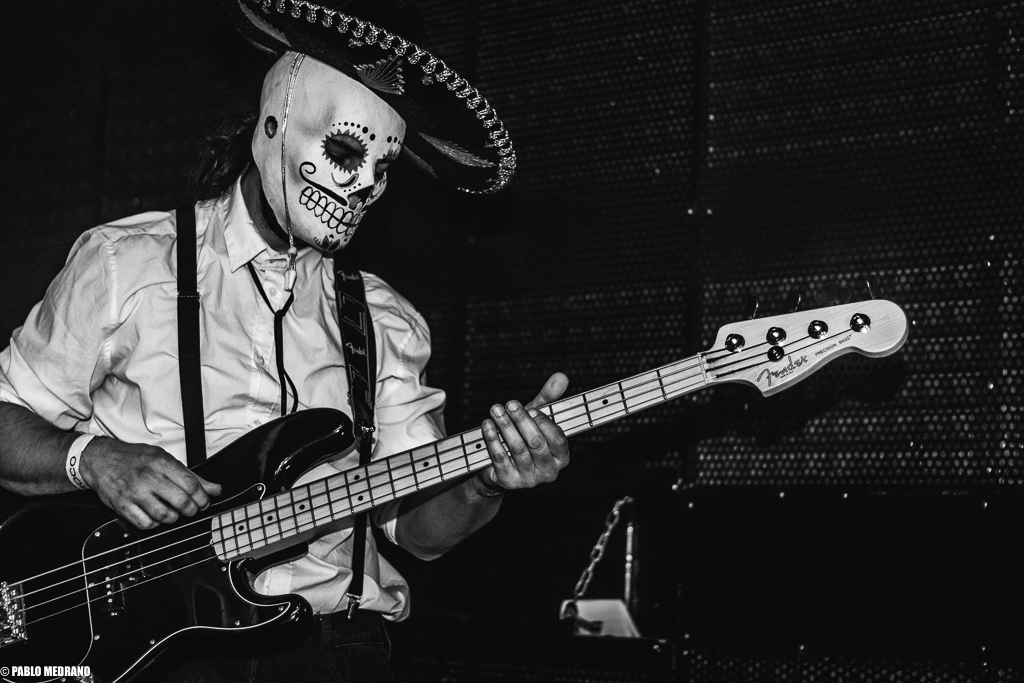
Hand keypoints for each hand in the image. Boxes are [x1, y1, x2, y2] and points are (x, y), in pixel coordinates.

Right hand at [80, 437, 221, 528]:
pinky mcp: (122, 506)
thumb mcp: (165, 459)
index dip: (202, 497)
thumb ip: (191, 475)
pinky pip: (146, 524)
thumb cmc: (135, 458)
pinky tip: (155, 516)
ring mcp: (134, 493)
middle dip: (192, 510)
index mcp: (161, 463)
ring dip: (174, 518)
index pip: (191, 484)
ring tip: (174, 512)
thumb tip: (216, 489)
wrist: (100, 459)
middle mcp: (148, 477)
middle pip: (181, 502)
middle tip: (191, 509)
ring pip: (165, 516)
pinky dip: (154, 524)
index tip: (204, 501)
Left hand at [477, 372, 569, 492]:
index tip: (531, 409)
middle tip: (509, 404)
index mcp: (561, 456)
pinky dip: (492, 439)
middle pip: (536, 443)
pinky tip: (487, 425)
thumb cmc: (523, 438)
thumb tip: (562, 376)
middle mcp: (548, 471)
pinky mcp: (509, 481)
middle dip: (521, 420)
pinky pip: (500, 458)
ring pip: (517, 449)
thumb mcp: (536, 418)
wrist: (500, 467)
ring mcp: (529, 479)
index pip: (558, 439)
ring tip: (495, 410)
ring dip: (505, 426)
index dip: (544, 423)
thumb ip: (548, 398)